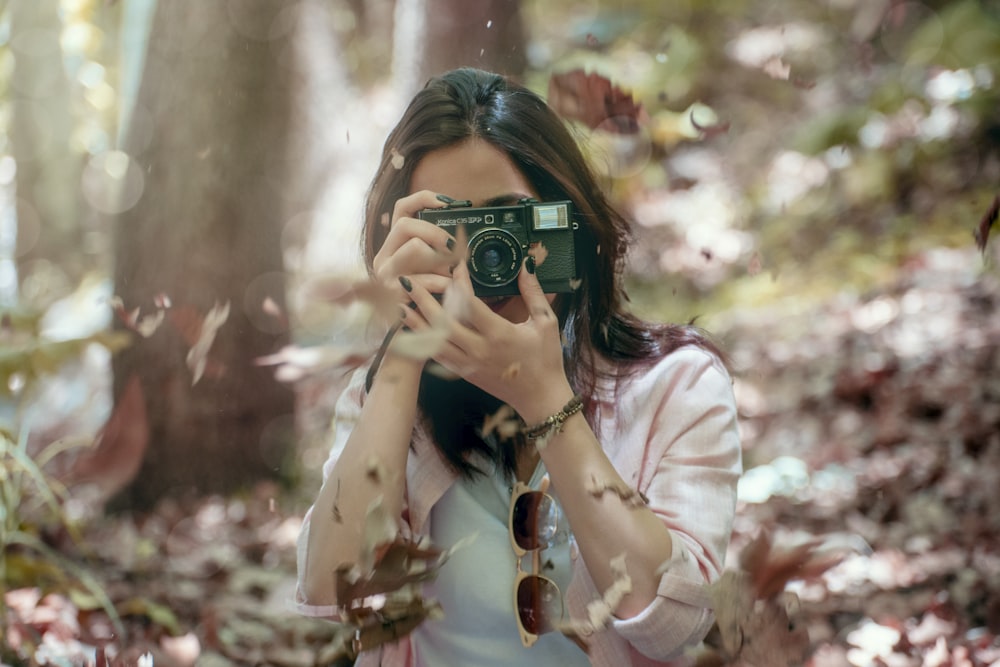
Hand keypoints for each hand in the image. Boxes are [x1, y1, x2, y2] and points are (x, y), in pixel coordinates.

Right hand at [372, 191, 458, 299]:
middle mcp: (384, 256)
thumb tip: (461, 239)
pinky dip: (441, 283)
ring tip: (452, 275)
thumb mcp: (434, 273)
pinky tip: (449, 291)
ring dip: (441, 260)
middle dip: (436, 233)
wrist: (410, 341)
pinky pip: (421, 279)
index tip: (448, 202)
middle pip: (406, 224)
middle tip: (455, 248)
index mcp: (395, 246)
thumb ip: (442, 254)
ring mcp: (384, 275)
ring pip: (414, 247)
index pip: (401, 208)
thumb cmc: (426, 305)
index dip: (424, 199)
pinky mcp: (389, 293)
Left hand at [400, 258, 574, 420]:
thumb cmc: (545, 360)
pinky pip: (437, 356)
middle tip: (408, 280)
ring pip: (434, 341)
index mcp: (499, 334)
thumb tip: (526, 264)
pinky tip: (412, 328)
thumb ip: (533, 292)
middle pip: (442, 322)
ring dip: (416, 321)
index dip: (458, 282)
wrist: (540, 398)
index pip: (470, 303)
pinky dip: (423, 341)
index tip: (453, 263)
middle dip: (423, 300)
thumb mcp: (545, 323)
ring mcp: (468, 363)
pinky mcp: (464, 373)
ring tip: (400, 302)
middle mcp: (479, 350)